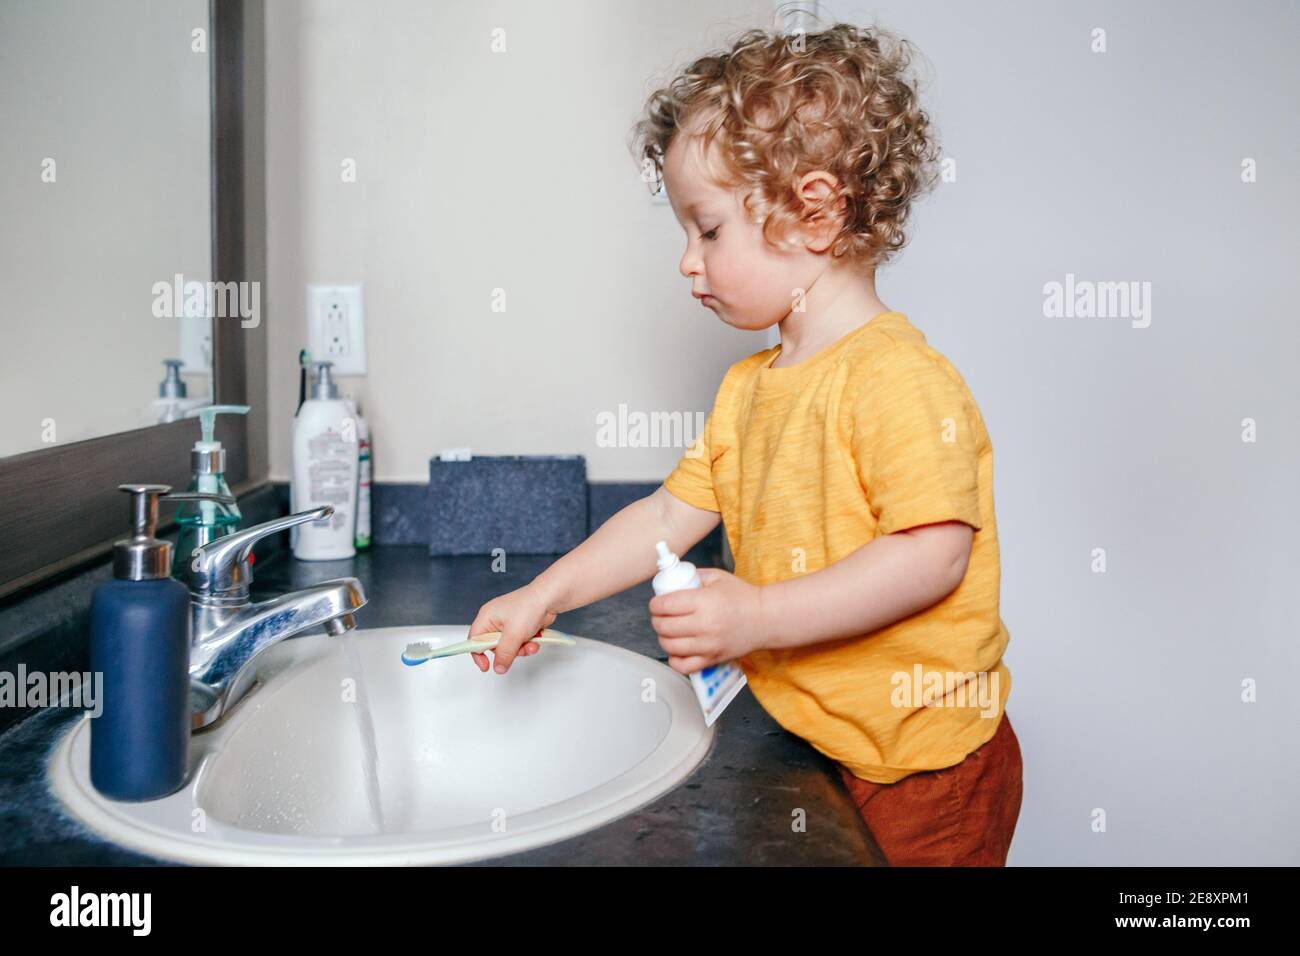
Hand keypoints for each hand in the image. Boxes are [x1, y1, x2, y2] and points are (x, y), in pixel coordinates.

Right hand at [468, 583, 557, 673]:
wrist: (550, 598)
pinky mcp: (520, 626)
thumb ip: (504, 654)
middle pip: (494, 647)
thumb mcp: (513, 635)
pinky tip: (535, 640)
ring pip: (509, 647)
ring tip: (531, 644)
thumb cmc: (529, 606)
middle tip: (517, 649)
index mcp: (486, 617)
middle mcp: (495, 620)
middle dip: (509, 652)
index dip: (478, 654)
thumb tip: (498, 667)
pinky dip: (527, 644)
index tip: (486, 667)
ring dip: (521, 649)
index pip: (474, 640)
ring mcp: (508, 623)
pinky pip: (519, 643)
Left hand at [648, 567, 767, 674]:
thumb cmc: (743, 597)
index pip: (665, 605)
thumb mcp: (717, 577)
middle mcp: (704, 625)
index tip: (656, 603)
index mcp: (704, 601)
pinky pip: (684, 666)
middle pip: (664, 626)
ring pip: (670, 646)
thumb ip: (693, 575)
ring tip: (667, 631)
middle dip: (656, 620)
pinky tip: (677, 650)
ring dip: (663, 638)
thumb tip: (672, 578)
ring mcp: (708, 645)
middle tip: (659, 616)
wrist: (765, 619)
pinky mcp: (712, 659)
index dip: (655, 604)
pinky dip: (674, 659)